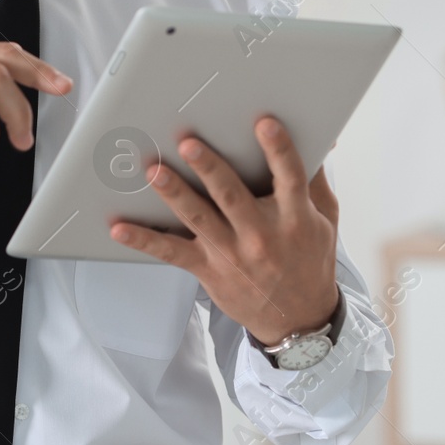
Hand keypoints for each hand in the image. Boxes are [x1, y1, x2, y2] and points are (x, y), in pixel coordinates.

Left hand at [108, 116, 339, 345]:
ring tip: (153, 172)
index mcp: (295, 217)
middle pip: (233, 196)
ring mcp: (232, 254)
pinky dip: (144, 240)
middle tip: (188, 142)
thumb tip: (320, 138)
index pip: (289, 177)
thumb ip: (316, 179)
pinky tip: (119, 228)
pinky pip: (172, 253)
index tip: (264, 123)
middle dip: (210, 168)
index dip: (278, 150)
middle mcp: (262, 235)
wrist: (299, 320)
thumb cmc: (310, 260)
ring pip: (200, 218)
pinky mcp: (208, 270)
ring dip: (175, 194)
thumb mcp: (325, 219)